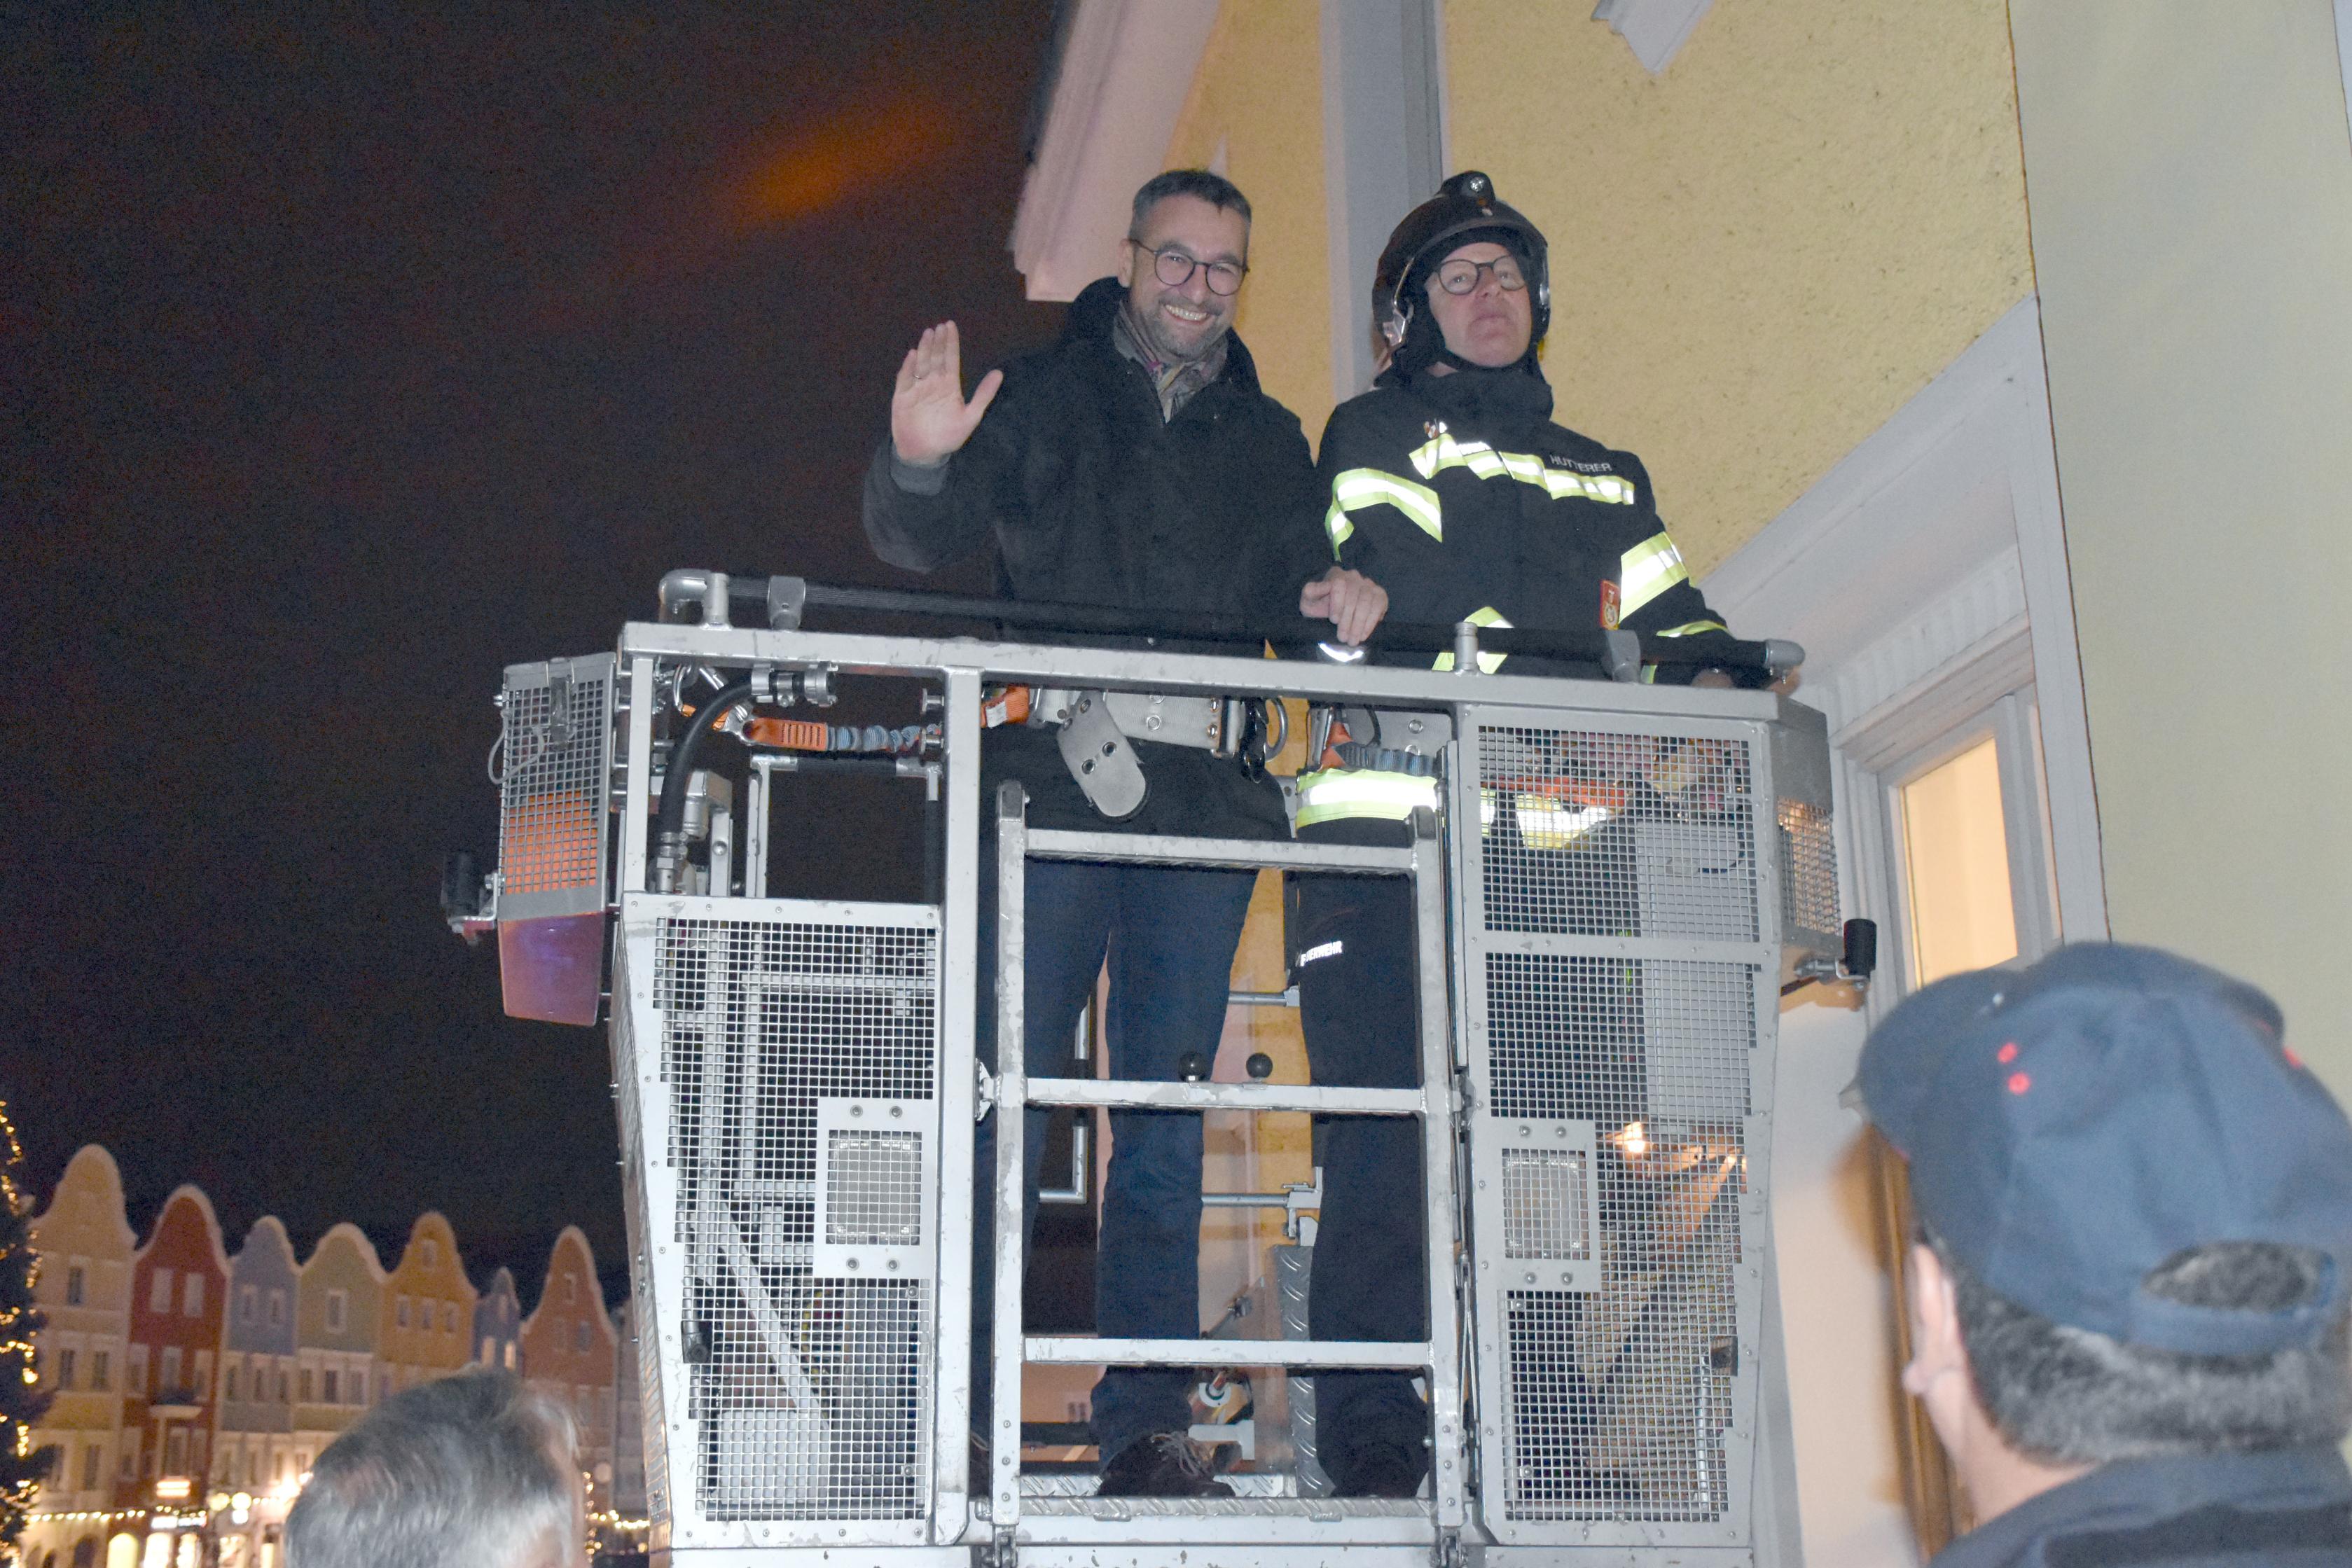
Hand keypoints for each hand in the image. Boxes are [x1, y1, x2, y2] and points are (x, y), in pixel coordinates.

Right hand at [891, 321, 1003, 466]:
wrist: (925, 453)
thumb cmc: (949, 437)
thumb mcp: (971, 417)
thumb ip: (984, 395)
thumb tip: (999, 373)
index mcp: (949, 386)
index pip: (950, 359)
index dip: (951, 343)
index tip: (950, 326)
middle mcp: (933, 383)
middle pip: (935, 358)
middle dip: (937, 342)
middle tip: (940, 326)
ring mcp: (917, 389)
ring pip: (921, 364)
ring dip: (924, 349)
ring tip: (928, 333)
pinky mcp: (903, 397)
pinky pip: (905, 379)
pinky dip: (908, 367)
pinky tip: (912, 356)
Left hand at [1300, 566, 1387, 645]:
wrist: (1335, 618)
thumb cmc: (1320, 608)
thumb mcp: (1309, 602)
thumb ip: (1310, 592)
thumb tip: (1318, 587)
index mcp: (1336, 575)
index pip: (1339, 584)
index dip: (1337, 603)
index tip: (1334, 620)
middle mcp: (1354, 577)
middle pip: (1354, 594)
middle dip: (1348, 619)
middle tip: (1343, 638)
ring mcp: (1368, 584)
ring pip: (1367, 601)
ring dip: (1359, 623)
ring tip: (1352, 640)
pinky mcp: (1380, 595)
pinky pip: (1379, 605)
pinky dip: (1371, 622)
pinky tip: (1363, 635)